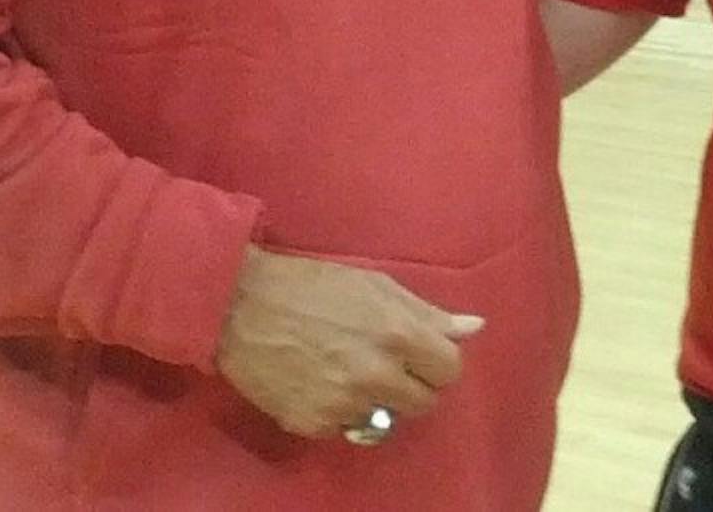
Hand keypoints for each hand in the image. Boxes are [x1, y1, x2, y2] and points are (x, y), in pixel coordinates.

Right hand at [213, 245, 482, 437]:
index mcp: (398, 334)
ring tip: (344, 368)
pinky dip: (335, 409)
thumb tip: (474, 328)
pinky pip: (342, 426)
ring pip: (383, 417)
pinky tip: (315, 380)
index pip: (449, 371)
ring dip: (372, 399)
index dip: (437, 363)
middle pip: (423, 403)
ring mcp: (344, 404)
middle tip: (383, 364)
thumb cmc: (311, 285)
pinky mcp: (313, 424)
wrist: (238, 305)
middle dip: (411, 385)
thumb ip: (426, 312)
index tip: (420, 355)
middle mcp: (376, 374)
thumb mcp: (375, 285)